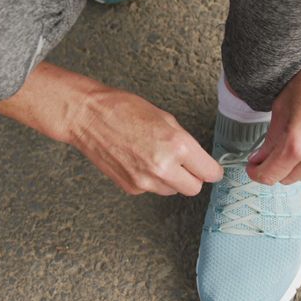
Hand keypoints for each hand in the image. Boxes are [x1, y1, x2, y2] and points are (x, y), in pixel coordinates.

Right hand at [69, 88, 222, 195]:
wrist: (88, 117)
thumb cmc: (122, 109)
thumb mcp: (165, 118)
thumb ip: (184, 142)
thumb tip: (196, 159)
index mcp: (177, 146)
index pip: (209, 172)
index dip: (212, 170)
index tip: (211, 169)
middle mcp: (163, 167)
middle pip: (193, 188)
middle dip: (193, 177)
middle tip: (186, 165)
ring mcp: (145, 181)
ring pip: (172, 191)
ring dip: (171, 179)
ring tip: (155, 157)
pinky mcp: (131, 187)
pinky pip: (152, 189)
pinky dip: (151, 179)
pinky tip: (139, 161)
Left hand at [245, 26, 300, 184]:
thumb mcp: (281, 106)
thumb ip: (269, 139)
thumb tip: (260, 158)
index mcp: (297, 144)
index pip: (269, 176)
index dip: (256, 173)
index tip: (253, 167)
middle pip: (287, 180)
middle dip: (274, 168)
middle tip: (268, 153)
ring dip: (294, 166)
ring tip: (291, 144)